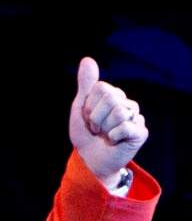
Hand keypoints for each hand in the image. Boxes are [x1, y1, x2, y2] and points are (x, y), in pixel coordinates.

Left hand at [69, 57, 147, 185]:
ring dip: (105, 128)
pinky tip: (114, 141)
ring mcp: (136, 117)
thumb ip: (86, 84)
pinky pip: (126, 126)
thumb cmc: (86, 135)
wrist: (90, 161)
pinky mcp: (140, 132)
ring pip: (119, 112)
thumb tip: (87, 59)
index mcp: (113, 94)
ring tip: (105, 135)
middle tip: (96, 129)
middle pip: (111, 98)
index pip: (101, 88)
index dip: (89, 106)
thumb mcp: (80, 108)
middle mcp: (127, 102)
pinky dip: (114, 136)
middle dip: (96, 117)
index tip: (88, 118)